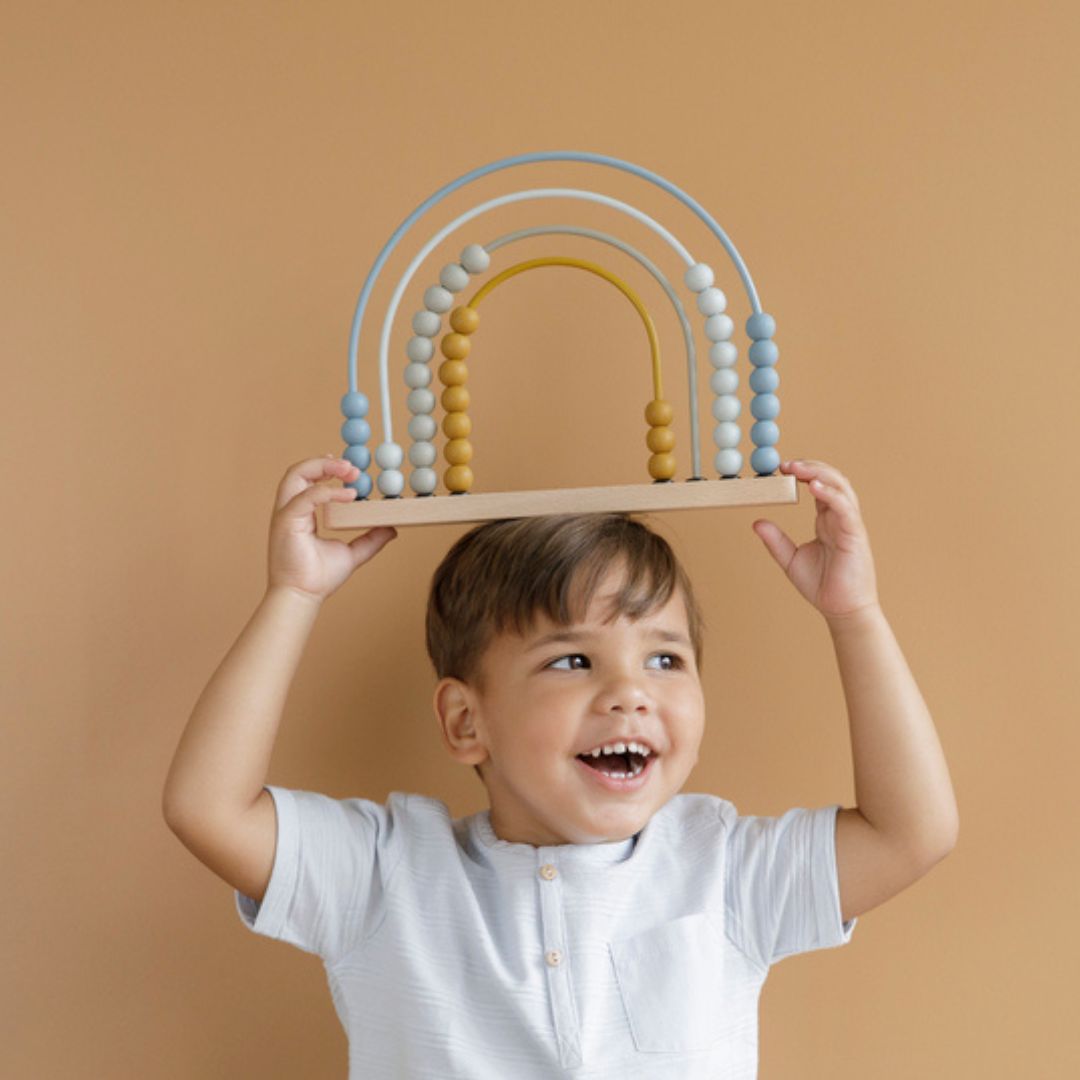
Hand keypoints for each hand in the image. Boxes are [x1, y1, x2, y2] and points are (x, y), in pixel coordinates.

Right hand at [266, 456, 396, 600]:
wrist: (304, 597)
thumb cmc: (318, 578)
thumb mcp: (352, 553)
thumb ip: (370, 539)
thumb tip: (390, 528)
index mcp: (300, 514)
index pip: (307, 480)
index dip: (326, 468)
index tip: (350, 469)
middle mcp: (290, 510)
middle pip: (299, 471)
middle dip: (326, 463)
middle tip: (353, 467)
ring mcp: (286, 514)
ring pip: (296, 475)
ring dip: (323, 467)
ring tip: (349, 471)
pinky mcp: (287, 521)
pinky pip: (307, 497)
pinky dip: (329, 492)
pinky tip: (350, 495)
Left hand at [752, 459, 878, 622]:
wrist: (841, 610)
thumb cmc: (823, 586)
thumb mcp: (790, 559)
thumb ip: (775, 540)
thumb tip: (757, 522)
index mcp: (827, 520)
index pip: (818, 486)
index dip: (803, 474)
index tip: (781, 468)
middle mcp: (840, 518)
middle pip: (832, 480)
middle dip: (810, 467)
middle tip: (786, 464)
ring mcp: (850, 525)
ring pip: (841, 487)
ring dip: (820, 473)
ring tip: (799, 468)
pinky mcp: (855, 535)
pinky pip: (845, 508)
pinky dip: (831, 494)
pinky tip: (815, 487)